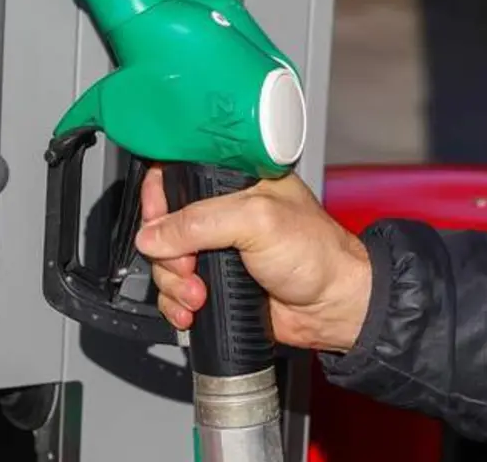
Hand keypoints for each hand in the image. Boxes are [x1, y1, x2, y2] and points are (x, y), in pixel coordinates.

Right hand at [134, 168, 371, 352]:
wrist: (335, 308)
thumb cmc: (318, 256)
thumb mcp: (257, 222)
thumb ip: (199, 222)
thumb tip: (152, 235)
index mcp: (232, 183)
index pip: (174, 176)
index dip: (157, 199)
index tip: (158, 223)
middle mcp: (220, 213)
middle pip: (162, 226)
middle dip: (167, 254)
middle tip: (188, 268)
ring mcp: (215, 249)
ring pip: (164, 262)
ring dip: (173, 284)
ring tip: (199, 295)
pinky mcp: (213, 281)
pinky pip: (173, 291)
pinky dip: (175, 304)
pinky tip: (191, 310)